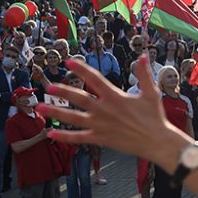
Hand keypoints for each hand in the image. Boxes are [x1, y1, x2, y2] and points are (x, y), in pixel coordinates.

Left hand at [36, 56, 188, 172]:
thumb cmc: (155, 117)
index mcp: (115, 96)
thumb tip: (143, 56)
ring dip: (55, 112)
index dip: (81, 69)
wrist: (157, 141)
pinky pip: (78, 137)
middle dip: (62, 92)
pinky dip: (64, 136)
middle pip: (78, 98)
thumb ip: (144, 74)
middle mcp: (104, 110)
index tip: (69, 62)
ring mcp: (100, 125)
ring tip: (40, 108)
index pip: (94, 79)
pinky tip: (51, 133)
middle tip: (48, 87)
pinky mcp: (100, 138)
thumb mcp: (151, 93)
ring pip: (73, 118)